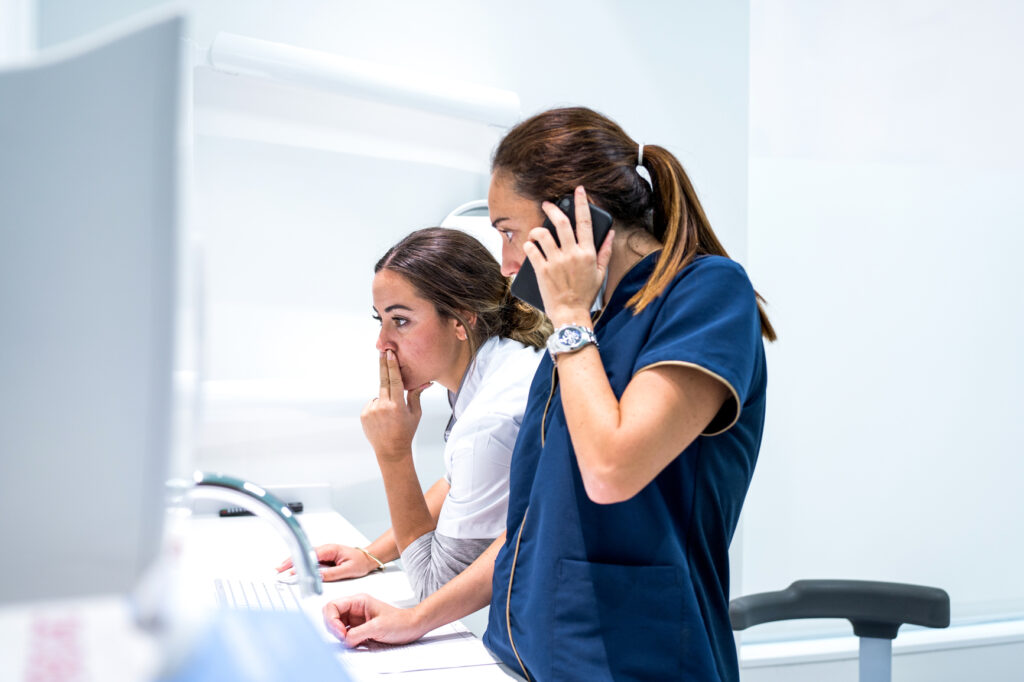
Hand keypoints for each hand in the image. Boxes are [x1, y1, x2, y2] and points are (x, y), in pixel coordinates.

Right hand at [276, 544, 376, 580]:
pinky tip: (294, 569)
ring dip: (294, 561)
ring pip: (305, 556)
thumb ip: (332, 574)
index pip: (310, 555)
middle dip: (291, 560)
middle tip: (279, 569)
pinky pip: (310, 559)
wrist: (367, 558)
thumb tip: (317, 576)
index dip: (298, 561)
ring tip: (283, 569)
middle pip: (304, 554)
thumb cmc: (360, 562)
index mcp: (331, 549)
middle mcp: (326, 549)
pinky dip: (301, 563)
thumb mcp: (347, 570)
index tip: (289, 568)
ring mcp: (325, 552)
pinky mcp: (325, 557)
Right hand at [323, 594, 427, 647]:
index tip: (339, 632)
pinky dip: (345, 640)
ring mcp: (356, 620)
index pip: (332, 606)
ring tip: (350, 641)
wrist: (412, 627)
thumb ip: (358, 633)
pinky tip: (353, 643)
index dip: (331, 620)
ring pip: (336, 626)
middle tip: (343, 638)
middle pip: (331, 616)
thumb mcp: (378, 627)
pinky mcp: (359, 630)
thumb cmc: (400, 622)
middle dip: (333, 628)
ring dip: (338, 635)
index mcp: (358, 601)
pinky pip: (345, 635)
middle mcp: (355, 609)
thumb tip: (344, 639)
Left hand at [360, 350, 431, 462]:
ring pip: (379, 394)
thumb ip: (416, 395)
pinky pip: (372, 403)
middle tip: (382, 350)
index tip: (389, 353)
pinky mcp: (364, 415)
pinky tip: (382, 419)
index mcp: (397, 405)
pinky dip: (377, 406)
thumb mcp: (415, 413)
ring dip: (385, 398)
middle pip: (383, 380)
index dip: (392, 366)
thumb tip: (426, 381)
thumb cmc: (406, 431)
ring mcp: (371, 411)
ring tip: (389, 415)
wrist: (391, 450)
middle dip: (383, 364)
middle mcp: (383, 406)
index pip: (394, 381)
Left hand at [524, 185, 614, 326]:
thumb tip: (611, 233)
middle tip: (547, 204)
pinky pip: (531, 250)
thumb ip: (605, 251)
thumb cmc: (585, 295)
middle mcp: (572, 254)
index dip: (581, 203)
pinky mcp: (541, 270)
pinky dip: (529, 245)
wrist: (570, 314)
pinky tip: (531, 246)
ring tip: (536, 231)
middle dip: (553, 208)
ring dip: (537, 229)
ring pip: (543, 234)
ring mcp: (555, 262)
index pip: (585, 222)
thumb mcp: (600, 273)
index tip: (578, 191)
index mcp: (587, 253)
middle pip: (561, 222)